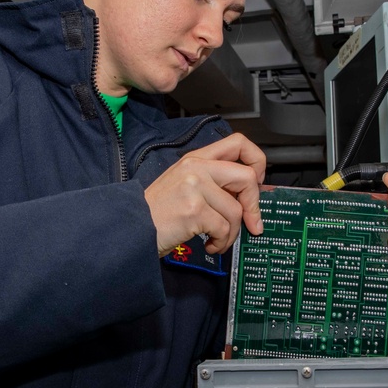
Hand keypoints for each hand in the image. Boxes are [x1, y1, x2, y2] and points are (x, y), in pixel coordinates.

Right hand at [144, 133, 264, 256]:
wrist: (130, 228)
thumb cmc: (157, 212)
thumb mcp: (183, 184)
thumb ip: (213, 182)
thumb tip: (247, 195)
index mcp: (196, 159)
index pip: (238, 143)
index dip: (256, 161)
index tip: (257, 182)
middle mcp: (196, 168)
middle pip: (246, 178)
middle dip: (254, 205)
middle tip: (251, 223)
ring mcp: (194, 187)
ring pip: (236, 210)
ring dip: (232, 233)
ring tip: (218, 240)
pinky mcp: (193, 210)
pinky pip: (223, 228)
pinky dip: (221, 242)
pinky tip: (209, 244)